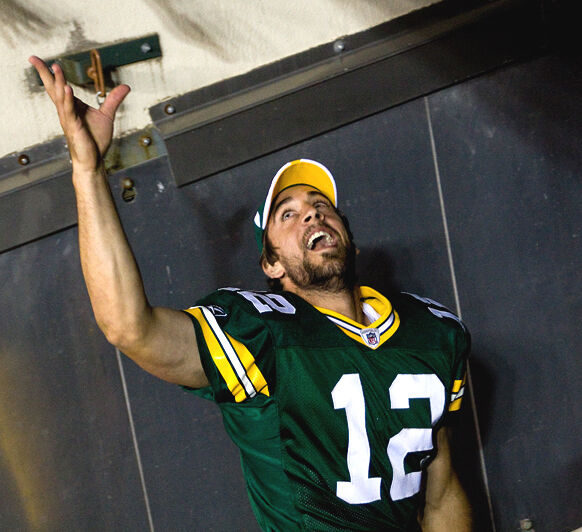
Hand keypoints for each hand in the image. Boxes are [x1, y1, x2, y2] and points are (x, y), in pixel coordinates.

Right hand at [29, 55, 130, 171]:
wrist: (93, 160)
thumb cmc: (95, 140)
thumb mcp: (106, 115)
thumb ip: (114, 100)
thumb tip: (126, 86)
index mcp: (71, 107)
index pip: (58, 86)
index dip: (50, 73)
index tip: (43, 59)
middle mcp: (66, 111)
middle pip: (53, 88)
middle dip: (44, 73)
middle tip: (32, 57)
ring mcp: (68, 119)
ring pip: (61, 97)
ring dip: (58, 82)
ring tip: (56, 67)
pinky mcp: (74, 127)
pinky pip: (69, 111)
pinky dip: (68, 99)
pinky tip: (67, 88)